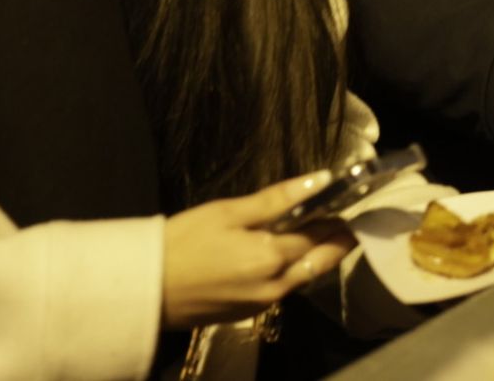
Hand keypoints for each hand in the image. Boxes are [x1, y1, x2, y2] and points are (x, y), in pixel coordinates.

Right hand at [162, 172, 355, 328]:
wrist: (143, 290)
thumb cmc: (182, 242)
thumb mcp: (228, 212)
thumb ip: (278, 199)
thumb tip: (321, 180)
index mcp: (272, 258)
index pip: (322, 234)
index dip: (338, 217)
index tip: (349, 202)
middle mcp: (275, 286)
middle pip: (322, 261)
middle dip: (339, 240)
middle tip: (346, 219)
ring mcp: (263, 304)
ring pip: (306, 278)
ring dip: (319, 256)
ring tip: (321, 231)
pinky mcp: (249, 314)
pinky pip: (285, 290)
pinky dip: (296, 271)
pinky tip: (289, 255)